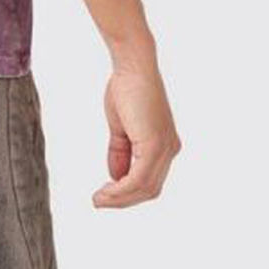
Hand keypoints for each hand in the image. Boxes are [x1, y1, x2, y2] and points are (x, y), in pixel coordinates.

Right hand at [92, 62, 180, 207]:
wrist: (131, 66)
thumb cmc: (126, 88)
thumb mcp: (121, 127)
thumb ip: (120, 153)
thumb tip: (115, 177)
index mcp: (164, 145)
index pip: (149, 179)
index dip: (127, 192)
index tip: (105, 195)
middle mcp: (170, 150)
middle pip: (149, 189)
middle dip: (123, 200)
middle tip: (98, 202)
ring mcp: (165, 148)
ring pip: (145, 188)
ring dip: (120, 198)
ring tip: (98, 200)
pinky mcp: (155, 144)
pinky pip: (139, 178)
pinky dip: (121, 188)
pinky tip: (106, 190)